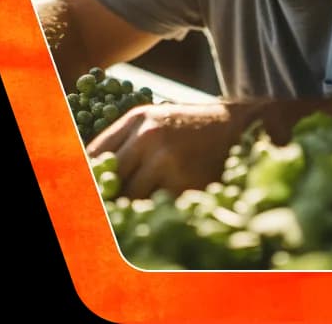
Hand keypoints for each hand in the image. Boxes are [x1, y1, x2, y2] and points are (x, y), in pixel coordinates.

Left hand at [86, 101, 244, 198]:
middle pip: (110, 177)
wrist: (242, 127)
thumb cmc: (195, 127)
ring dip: (132, 207)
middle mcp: (148, 136)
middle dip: (108, 195)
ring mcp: (167, 160)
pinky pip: (157, 206)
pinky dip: (156, 212)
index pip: (95, 152)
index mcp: (137, 118)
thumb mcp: (158, 120)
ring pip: (131, 197)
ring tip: (134, 212)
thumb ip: (127, 140)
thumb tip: (93, 170)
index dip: (89, 176)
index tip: (90, 189)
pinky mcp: (185, 183)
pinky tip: (159, 211)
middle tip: (108, 207)